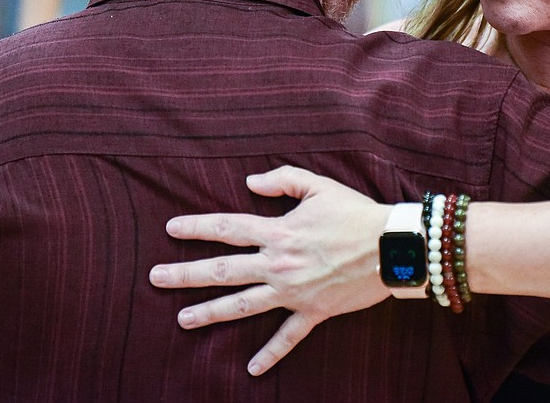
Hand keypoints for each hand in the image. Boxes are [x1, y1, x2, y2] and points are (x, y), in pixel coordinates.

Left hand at [149, 165, 391, 375]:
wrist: (394, 246)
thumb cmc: (356, 212)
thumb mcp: (319, 185)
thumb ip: (283, 180)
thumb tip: (250, 183)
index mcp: (278, 231)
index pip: (228, 228)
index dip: (197, 227)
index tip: (170, 229)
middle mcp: (279, 263)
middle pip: (223, 269)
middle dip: (186, 274)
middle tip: (155, 279)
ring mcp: (294, 291)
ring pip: (243, 305)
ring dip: (211, 313)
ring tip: (183, 319)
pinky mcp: (314, 311)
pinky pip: (288, 337)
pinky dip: (271, 353)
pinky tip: (253, 369)